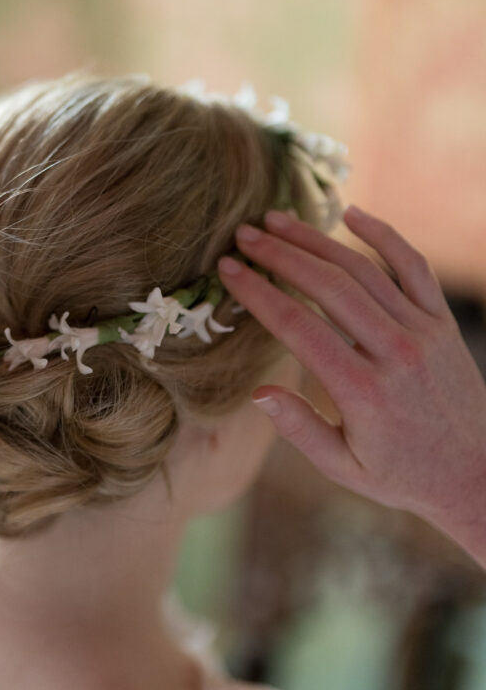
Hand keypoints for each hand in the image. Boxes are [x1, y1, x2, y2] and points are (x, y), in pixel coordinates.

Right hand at [217, 205, 485, 563]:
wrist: (472, 473)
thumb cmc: (400, 475)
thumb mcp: (343, 467)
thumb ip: (299, 428)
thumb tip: (257, 393)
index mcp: (362, 391)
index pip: (298, 326)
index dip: (258, 293)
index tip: (229, 271)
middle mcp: (395, 352)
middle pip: (329, 286)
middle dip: (280, 255)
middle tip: (243, 236)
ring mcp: (424, 331)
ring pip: (365, 269)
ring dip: (318, 239)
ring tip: (278, 221)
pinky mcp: (442, 323)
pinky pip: (413, 266)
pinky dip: (384, 236)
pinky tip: (352, 214)